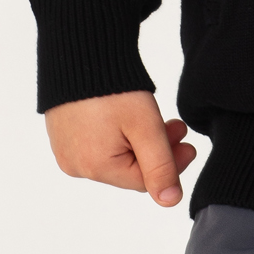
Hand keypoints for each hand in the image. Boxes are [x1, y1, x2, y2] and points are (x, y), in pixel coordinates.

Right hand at [44, 90, 196, 206]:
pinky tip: (131, 118)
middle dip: (158, 151)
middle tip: (178, 129)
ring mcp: (66, 150)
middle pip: (129, 169)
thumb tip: (170, 202)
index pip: (143, 181)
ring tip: (159, 120)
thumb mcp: (145, 126)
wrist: (80, 51)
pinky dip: (120, 136)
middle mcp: (75, 165)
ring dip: (141, 142)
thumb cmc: (112, 88)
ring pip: (115, 156)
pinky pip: (98, 144)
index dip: (172, 166)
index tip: (190, 146)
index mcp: (94, 168)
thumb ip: (160, 166)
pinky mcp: (63, 134)